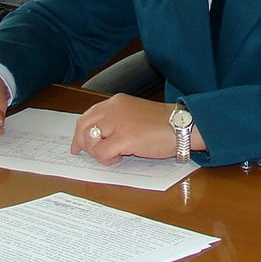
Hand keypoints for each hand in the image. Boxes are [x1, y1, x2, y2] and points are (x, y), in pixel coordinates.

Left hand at [72, 94, 204, 164]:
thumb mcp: (134, 113)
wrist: (182, 126)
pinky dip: (107, 159)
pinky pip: (102, 153)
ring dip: (97, 152)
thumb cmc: (163, 123)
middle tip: (88, 155)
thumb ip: (117, 119)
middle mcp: (114, 109)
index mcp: (116, 102)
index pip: (88, 115)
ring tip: (113, 155)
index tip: (78, 145)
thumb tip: (99, 136)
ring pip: (91, 141)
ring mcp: (118, 123)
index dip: (80, 132)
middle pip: (84, 127)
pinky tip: (120, 158)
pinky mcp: (124, 138)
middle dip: (83, 144)